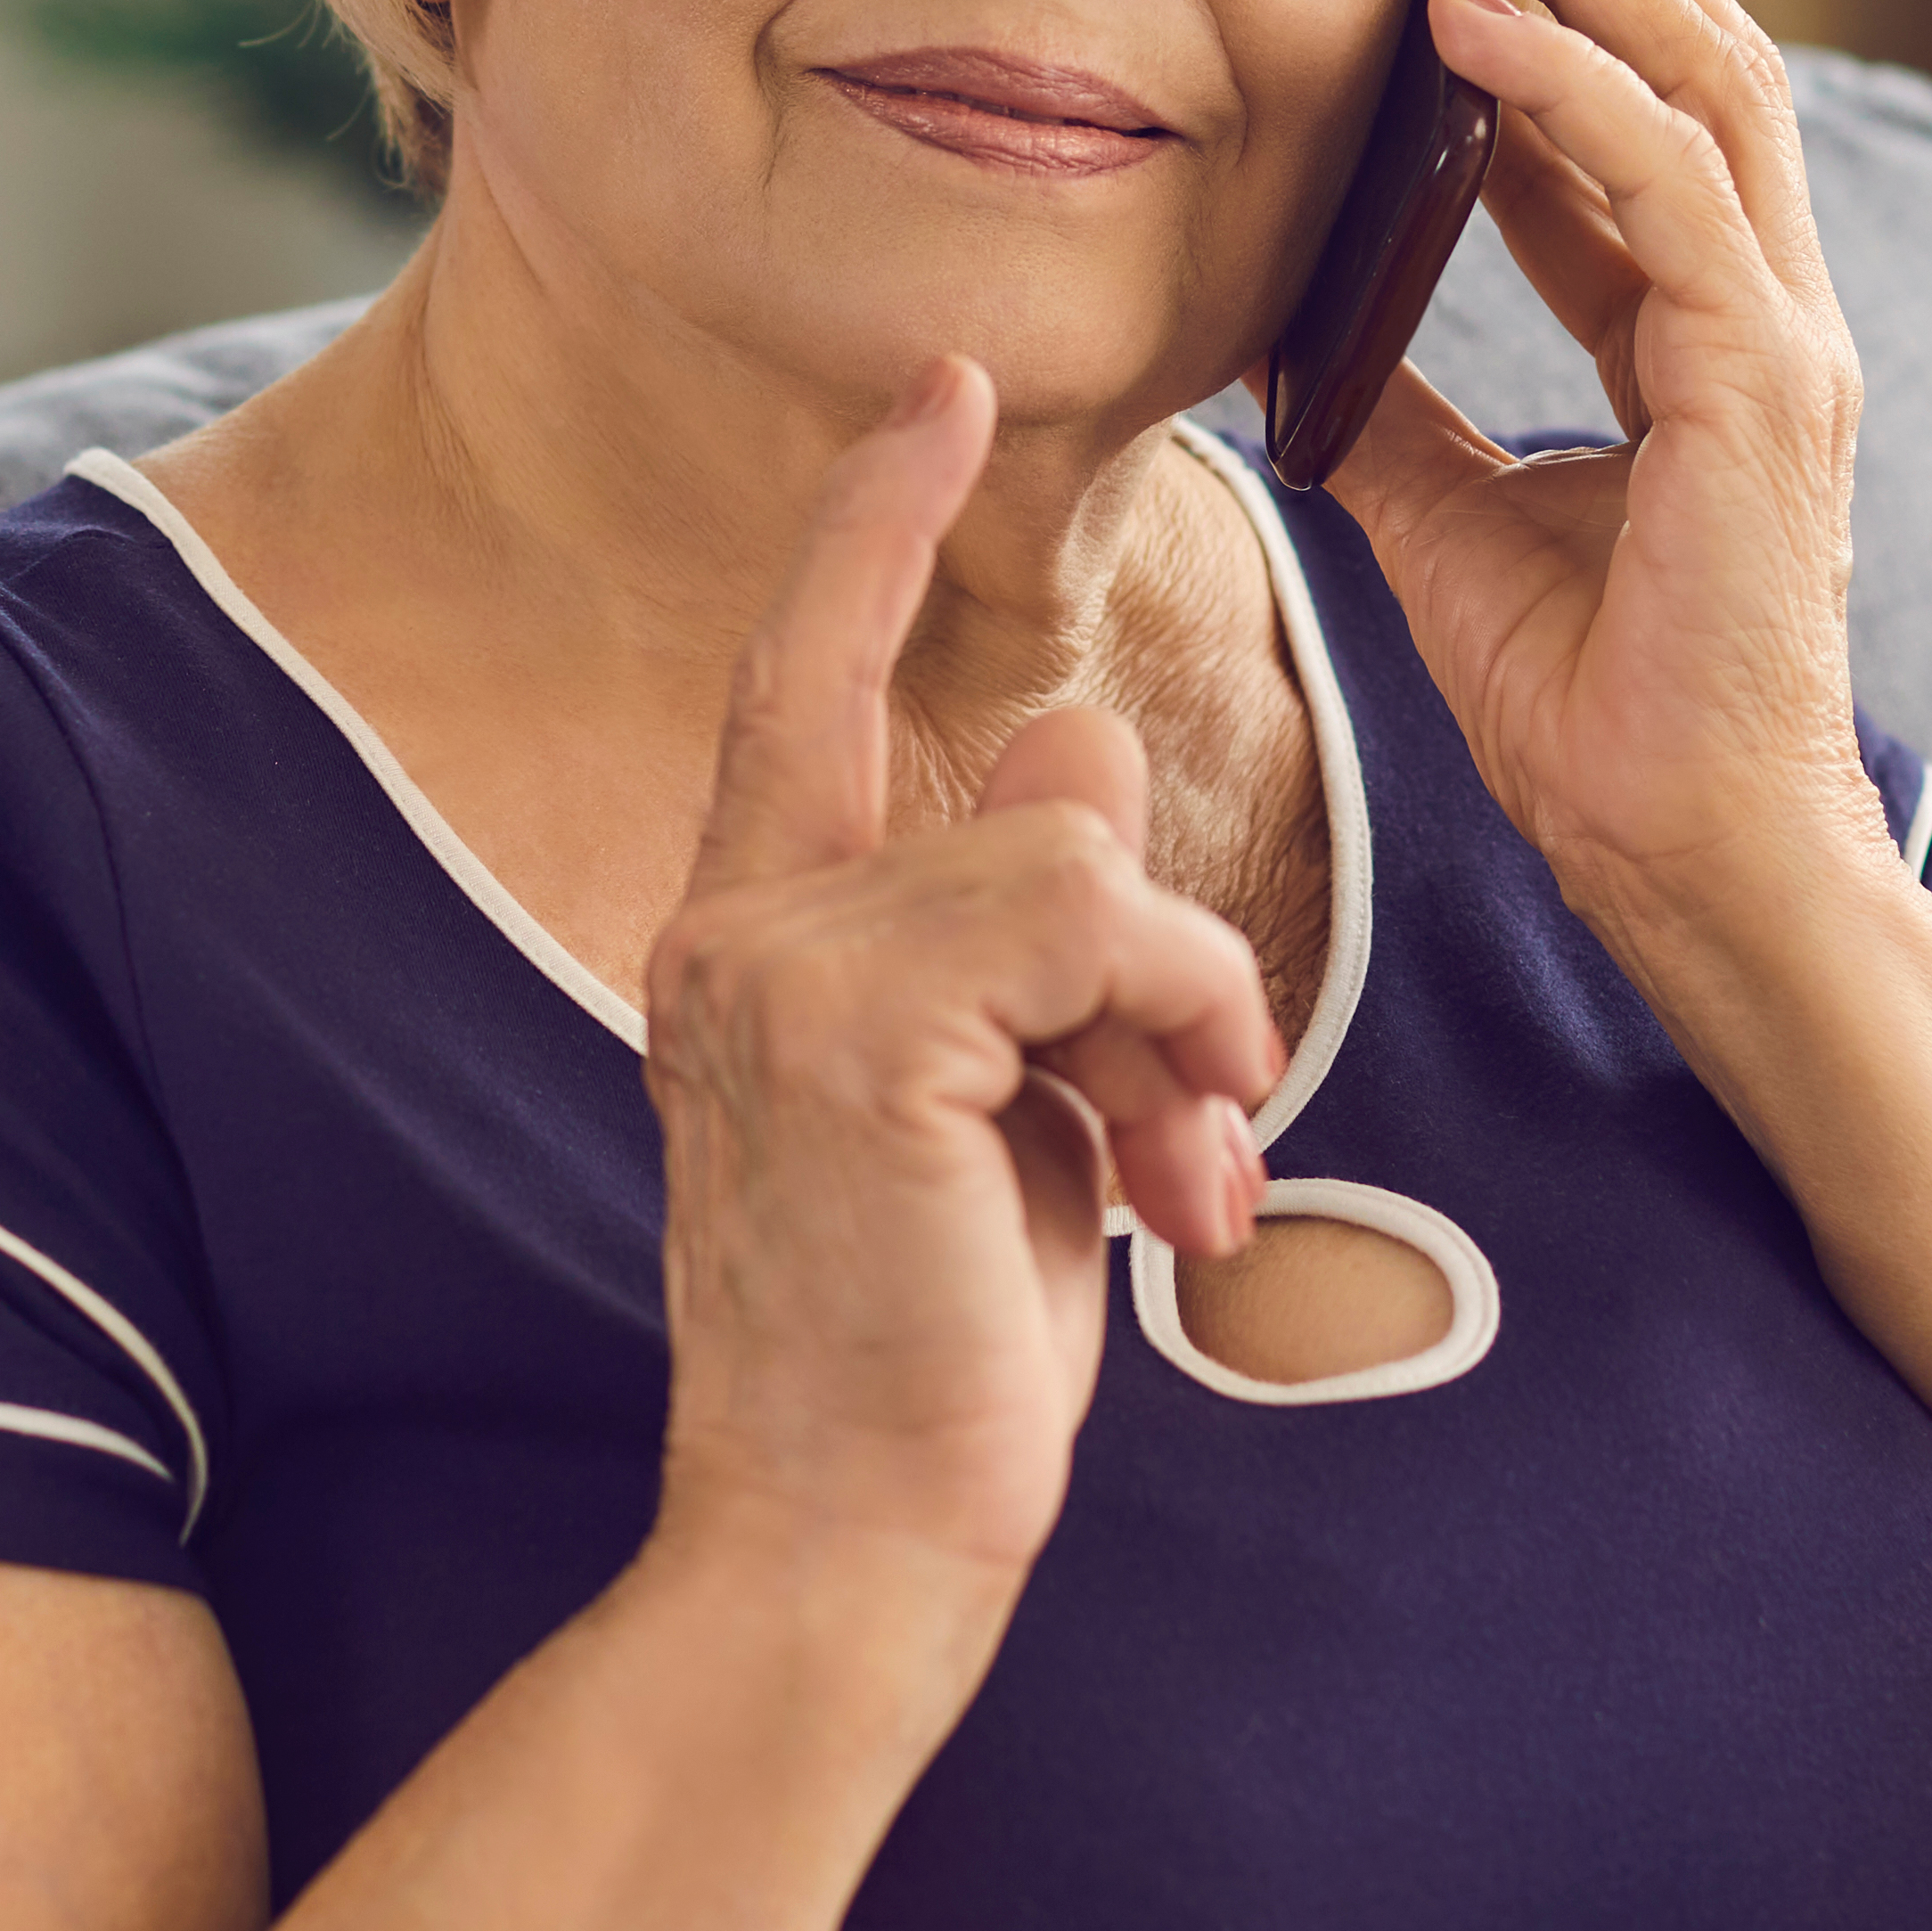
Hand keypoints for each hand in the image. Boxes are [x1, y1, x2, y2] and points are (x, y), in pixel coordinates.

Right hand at [642, 358, 1281, 1607]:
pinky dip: (1175, 1028)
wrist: (845, 1542)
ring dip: (1184, 1019)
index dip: (874, 523)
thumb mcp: (1006, 1104)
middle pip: (1032, 798)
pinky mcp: (852, 1020)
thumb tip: (1073, 735)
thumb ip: (1028, 920)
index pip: (803, 673)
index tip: (944, 388)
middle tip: (1197, 1134)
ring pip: (1080, 859)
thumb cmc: (926, 1350)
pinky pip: (1091, 917)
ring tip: (1180, 1178)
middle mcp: (734, 921)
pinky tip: (1167, 1173)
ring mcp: (775, 962)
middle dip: (1162, 959)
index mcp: (753, 931)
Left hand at [1309, 0, 1881, 923]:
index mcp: (1704, 335)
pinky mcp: (1767, 388)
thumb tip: (1283, 320)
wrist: (1679, 856)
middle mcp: (1762, 314)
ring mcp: (1781, 343)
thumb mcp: (1446, 520)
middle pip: (1700, 59)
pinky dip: (1575, 89)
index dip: (1560, 8)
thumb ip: (1389, 404)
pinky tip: (1478, 25)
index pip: (1643, 121)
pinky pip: (1673, 190)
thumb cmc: (1593, 711)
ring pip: (1706, 87)